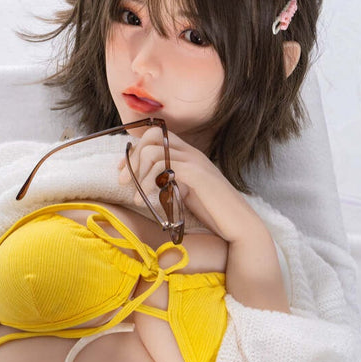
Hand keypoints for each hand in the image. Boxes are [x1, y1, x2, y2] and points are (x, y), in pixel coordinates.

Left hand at [117, 127, 247, 242]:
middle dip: (131, 158)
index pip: (155, 137)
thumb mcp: (185, 193)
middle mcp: (191, 152)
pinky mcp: (196, 174)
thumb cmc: (213, 213)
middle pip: (152, 136)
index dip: (133, 151)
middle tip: (122, 182)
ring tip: (136, 197)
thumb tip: (147, 183)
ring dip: (137, 173)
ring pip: (153, 150)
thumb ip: (169, 183)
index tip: (122, 172)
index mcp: (188, 155)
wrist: (239, 225)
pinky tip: (147, 199)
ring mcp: (195, 161)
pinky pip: (163, 166)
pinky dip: (148, 182)